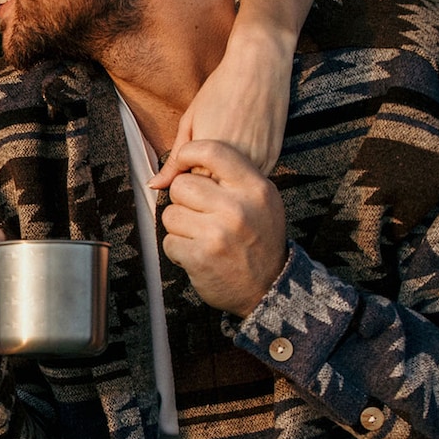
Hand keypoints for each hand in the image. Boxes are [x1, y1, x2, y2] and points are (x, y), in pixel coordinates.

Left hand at [157, 28, 290, 183]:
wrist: (259, 66)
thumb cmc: (220, 89)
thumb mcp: (190, 122)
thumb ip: (174, 161)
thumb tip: (155, 186)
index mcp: (208, 157)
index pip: (190, 190)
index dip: (185, 184)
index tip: (186, 173)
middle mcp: (235, 164)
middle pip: (213, 195)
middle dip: (204, 187)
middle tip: (201, 167)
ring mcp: (257, 162)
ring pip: (235, 191)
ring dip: (225, 183)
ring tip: (219, 162)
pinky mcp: (273, 158)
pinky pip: (252, 181)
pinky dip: (243, 178)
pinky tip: (237, 160)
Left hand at [157, 140, 287, 316]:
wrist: (269, 287)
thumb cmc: (259, 239)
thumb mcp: (262, 201)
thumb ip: (232, 177)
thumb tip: (183, 160)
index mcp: (255, 188)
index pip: (213, 151)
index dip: (189, 153)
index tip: (183, 163)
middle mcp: (237, 209)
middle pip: (182, 185)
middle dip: (183, 201)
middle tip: (200, 215)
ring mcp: (217, 234)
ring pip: (170, 214)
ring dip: (180, 227)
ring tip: (201, 237)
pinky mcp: (200, 257)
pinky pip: (169, 241)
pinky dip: (178, 250)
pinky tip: (198, 254)